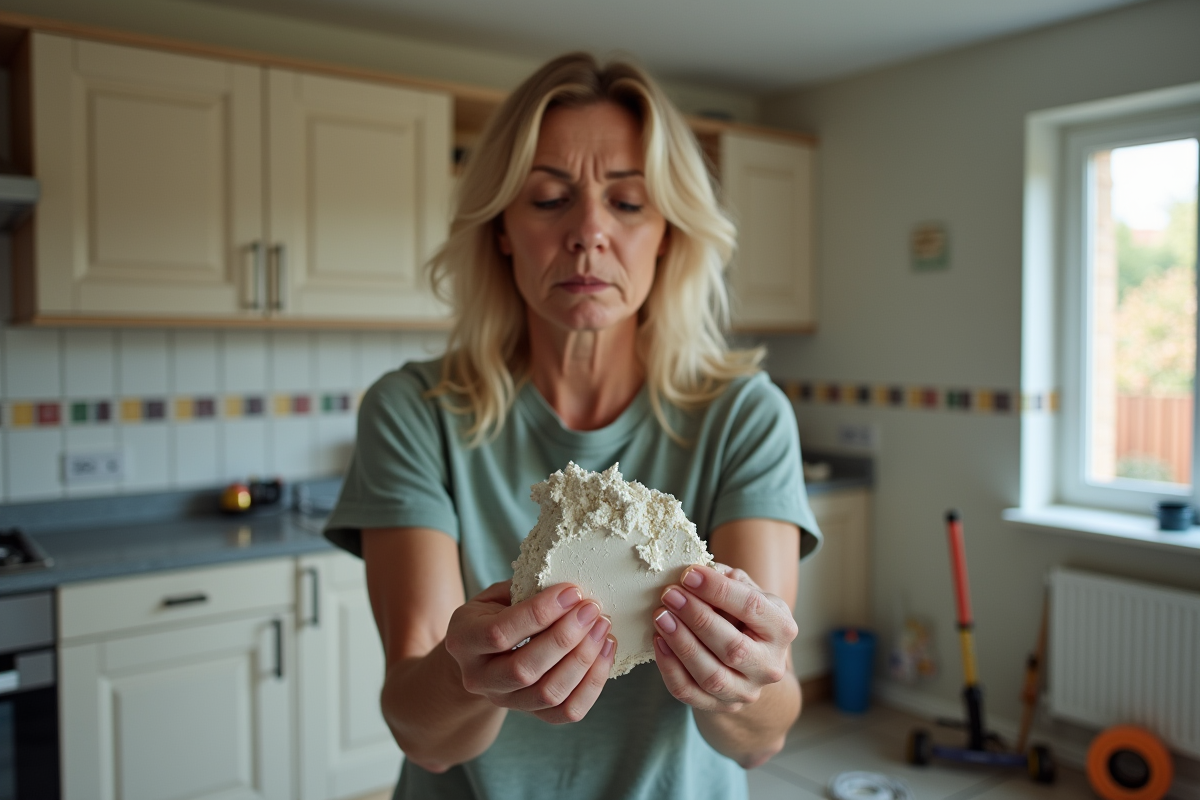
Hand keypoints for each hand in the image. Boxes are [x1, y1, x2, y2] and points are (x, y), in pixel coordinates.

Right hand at [443, 580, 615, 723]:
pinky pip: (566, 711)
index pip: (499, 633)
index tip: (572, 592)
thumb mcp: (497, 595)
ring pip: (548, 694)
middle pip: (524, 670)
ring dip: (583, 660)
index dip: (539, 613)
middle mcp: (478, 678)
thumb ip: (525, 590)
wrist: (484, 654)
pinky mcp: (531, 714)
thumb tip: (569, 589)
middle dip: (565, 638)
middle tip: (592, 610)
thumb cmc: (495, 614)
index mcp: (463, 640)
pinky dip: (592, 684)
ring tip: (602, 628)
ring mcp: (504, 701)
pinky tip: (605, 652)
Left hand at [652, 564, 797, 712]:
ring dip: (681, 644)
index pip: (752, 607)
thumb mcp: (746, 593)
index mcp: (782, 629)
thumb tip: (702, 571)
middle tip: (670, 595)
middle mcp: (769, 665)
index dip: (718, 590)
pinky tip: (658, 642)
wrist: (750, 665)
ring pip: (711, 675)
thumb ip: (729, 580)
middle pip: (733, 647)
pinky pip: (689, 693)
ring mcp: (746, 691)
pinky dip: (670, 668)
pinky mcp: (721, 706)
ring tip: (660, 616)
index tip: (689, 575)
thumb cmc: (743, 618)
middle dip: (697, 618)